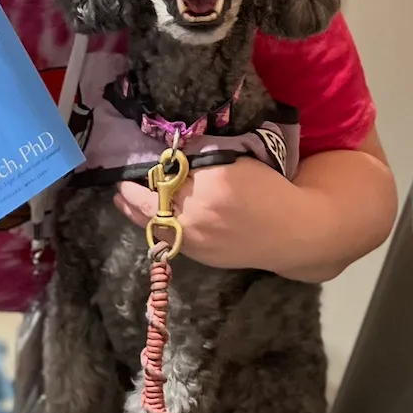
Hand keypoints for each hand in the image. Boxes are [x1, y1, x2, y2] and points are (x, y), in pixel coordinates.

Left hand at [113, 157, 291, 269]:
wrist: (292, 232)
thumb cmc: (268, 190)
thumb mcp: (238, 163)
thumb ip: (204, 159)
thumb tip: (175, 155)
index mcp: (206, 186)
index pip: (164, 177)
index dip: (148, 172)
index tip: (135, 166)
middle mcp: (195, 215)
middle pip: (151, 204)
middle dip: (131, 194)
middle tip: (119, 185)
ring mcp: (196, 240)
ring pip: (154, 225)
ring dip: (134, 213)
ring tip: (122, 201)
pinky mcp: (200, 256)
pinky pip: (169, 241)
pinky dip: (155, 228)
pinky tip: (149, 220)